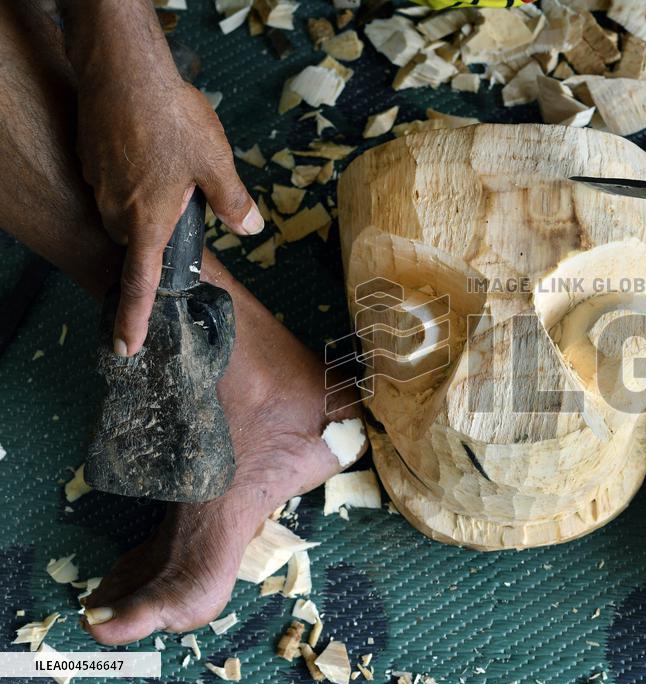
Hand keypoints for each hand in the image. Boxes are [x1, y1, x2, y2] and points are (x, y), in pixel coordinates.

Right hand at [67, 1, 261, 356]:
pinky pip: (112, 183)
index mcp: (148, 221)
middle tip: (180, 204)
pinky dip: (131, 177)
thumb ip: (233, 203)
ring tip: (169, 167)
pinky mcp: (91, 159)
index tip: (125, 348)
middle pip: (135, 242)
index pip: (139, 284)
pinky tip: (149, 149)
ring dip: (145, 202)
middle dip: (154, 236)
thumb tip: (252, 229)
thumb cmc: (172, 119)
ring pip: (124, 210)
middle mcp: (117, 209)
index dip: (133, 320)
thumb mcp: (217, 165)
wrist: (125, 70)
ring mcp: (99, 184)